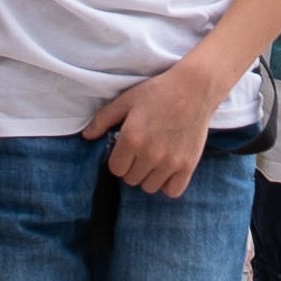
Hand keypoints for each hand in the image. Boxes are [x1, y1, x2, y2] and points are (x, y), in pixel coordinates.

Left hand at [85, 59, 222, 199]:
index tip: (127, 149)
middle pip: (131, 180)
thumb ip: (103, 119)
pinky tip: (168, 170)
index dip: (119, 159)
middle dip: (133, 167)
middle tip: (142, 151)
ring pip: (150, 187)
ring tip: (155, 159)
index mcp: (132, 138)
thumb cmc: (158, 92)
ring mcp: (170, 162)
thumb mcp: (127, 100)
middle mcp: (150, 154)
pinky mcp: (188, 165)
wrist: (195, 88)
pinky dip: (168, 184)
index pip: (115, 169)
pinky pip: (172, 191)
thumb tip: (86, 136)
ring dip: (149, 176)